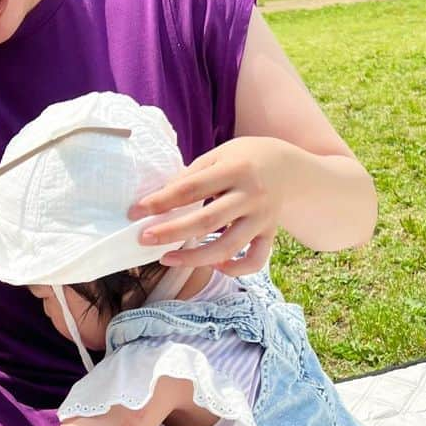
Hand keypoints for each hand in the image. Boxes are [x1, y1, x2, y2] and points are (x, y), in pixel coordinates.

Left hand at [128, 136, 291, 272]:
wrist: (290, 168)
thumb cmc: (244, 160)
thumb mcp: (219, 156)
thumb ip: (192, 176)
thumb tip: (158, 200)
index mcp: (235, 169)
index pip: (191, 188)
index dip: (161, 202)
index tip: (135, 212)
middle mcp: (251, 195)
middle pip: (207, 220)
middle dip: (172, 232)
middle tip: (144, 239)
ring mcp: (262, 218)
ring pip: (228, 246)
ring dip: (195, 258)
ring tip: (167, 259)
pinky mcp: (270, 235)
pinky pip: (255, 260)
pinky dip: (235, 268)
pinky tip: (215, 266)